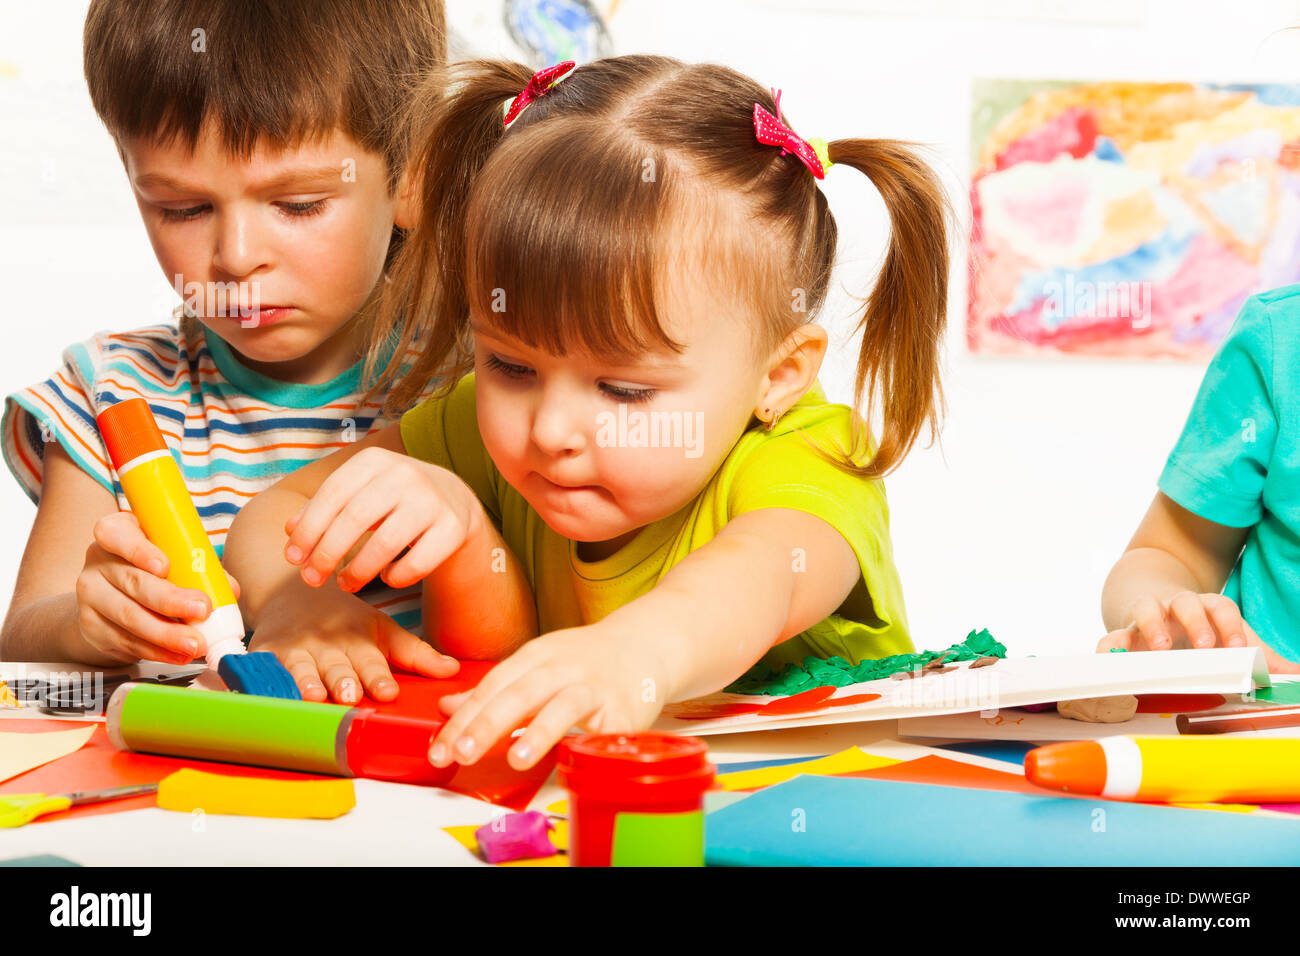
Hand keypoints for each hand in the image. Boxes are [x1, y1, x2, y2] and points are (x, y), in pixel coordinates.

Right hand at [74, 512, 233, 664]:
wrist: (112, 596)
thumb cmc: (150, 567)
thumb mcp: (171, 554)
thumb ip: (198, 566)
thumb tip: (229, 590)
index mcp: (116, 533)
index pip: (115, 534)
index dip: (139, 550)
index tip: (165, 567)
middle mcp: (98, 562)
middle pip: (132, 582)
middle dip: (170, 600)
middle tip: (201, 610)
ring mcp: (90, 596)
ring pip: (128, 617)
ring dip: (166, 634)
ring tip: (195, 643)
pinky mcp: (91, 626)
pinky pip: (126, 641)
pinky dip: (156, 651)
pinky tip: (177, 654)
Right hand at [249, 581, 458, 701]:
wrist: (292, 591)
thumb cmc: (344, 620)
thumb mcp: (381, 630)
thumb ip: (415, 653)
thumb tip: (455, 670)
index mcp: (357, 639)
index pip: (371, 661)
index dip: (378, 676)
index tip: (388, 691)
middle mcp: (325, 645)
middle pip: (336, 668)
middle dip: (344, 681)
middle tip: (350, 694)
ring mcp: (293, 650)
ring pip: (299, 669)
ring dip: (306, 682)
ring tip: (313, 695)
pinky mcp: (263, 654)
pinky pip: (262, 670)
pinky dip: (262, 681)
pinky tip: (265, 693)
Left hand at [282, 447, 480, 592]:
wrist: (454, 500)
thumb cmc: (392, 499)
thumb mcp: (359, 492)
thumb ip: (325, 507)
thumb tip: (290, 529)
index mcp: (375, 461)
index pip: (332, 494)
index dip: (308, 529)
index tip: (293, 558)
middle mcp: (405, 475)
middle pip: (355, 519)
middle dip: (327, 554)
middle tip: (312, 579)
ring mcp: (432, 501)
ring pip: (385, 544)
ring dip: (358, 570)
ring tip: (345, 584)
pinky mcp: (453, 529)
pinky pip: (417, 563)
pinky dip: (396, 577)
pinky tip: (386, 577)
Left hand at [428, 622, 667, 771]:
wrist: (648, 644)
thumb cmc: (585, 660)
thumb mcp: (536, 663)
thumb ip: (494, 689)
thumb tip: (448, 708)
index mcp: (536, 656)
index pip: (492, 686)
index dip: (464, 718)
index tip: (440, 746)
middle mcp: (563, 668)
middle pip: (520, 693)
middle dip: (488, 723)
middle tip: (461, 752)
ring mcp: (595, 688)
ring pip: (564, 707)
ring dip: (539, 732)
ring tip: (516, 759)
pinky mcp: (625, 711)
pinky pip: (604, 732)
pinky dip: (588, 748)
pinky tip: (572, 766)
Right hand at [1098, 591, 1299, 673]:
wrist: (1156, 609)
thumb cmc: (1200, 629)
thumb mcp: (1231, 638)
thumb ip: (1262, 657)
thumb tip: (1297, 674)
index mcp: (1207, 606)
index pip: (1221, 607)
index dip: (1230, 627)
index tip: (1240, 650)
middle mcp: (1176, 606)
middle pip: (1186, 603)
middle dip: (1196, 623)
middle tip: (1206, 646)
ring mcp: (1147, 617)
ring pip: (1146, 609)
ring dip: (1153, 626)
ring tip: (1160, 649)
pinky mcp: (1123, 634)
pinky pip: (1112, 637)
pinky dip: (1110, 648)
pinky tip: (1112, 661)